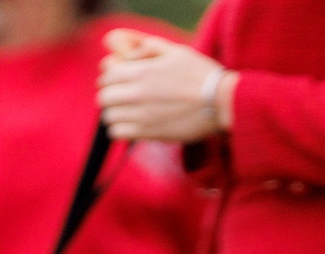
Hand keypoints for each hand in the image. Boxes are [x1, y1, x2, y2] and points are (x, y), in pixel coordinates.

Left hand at [99, 34, 232, 142]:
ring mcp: (141, 116)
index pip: (106, 76)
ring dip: (114, 114)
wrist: (220, 102)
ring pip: (109, 117)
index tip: (116, 80)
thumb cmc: (200, 74)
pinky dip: (120, 129)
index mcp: (141, 72)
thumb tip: (128, 57)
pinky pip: (118, 133)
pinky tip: (131, 125)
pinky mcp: (149, 134)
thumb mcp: (175, 51)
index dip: (109, 77)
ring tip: (125, 112)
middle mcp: (137, 94)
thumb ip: (148, 48)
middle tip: (120, 97)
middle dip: (109, 96)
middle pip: (104, 98)